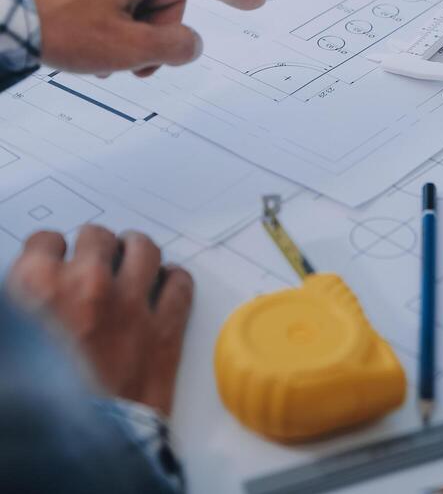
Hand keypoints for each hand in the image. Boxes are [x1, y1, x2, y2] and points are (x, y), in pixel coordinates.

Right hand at [7, 227, 192, 415]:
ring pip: (143, 248)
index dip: (51, 254)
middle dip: (95, 247)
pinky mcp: (164, 331)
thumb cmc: (37, 406)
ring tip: (133, 258)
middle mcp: (87, 284)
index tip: (55, 263)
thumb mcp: (14, 344)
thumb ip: (27, 307)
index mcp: (37, 286)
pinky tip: (165, 284)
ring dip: (136, 250)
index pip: (46, 242)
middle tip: (95, 262)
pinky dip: (174, 280)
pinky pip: (180, 284)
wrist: (74, 452)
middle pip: (97, 237)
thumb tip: (38, 292)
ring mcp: (131, 304)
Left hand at [10, 0, 264, 75]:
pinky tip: (84, 37)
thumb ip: (173, 49)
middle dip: (153, 33)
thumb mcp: (125, 48)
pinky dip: (108, 17)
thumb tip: (190, 44)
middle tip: (127, 62)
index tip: (256, 2)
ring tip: (98, 54)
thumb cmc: (56, 22)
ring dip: (128, 30)